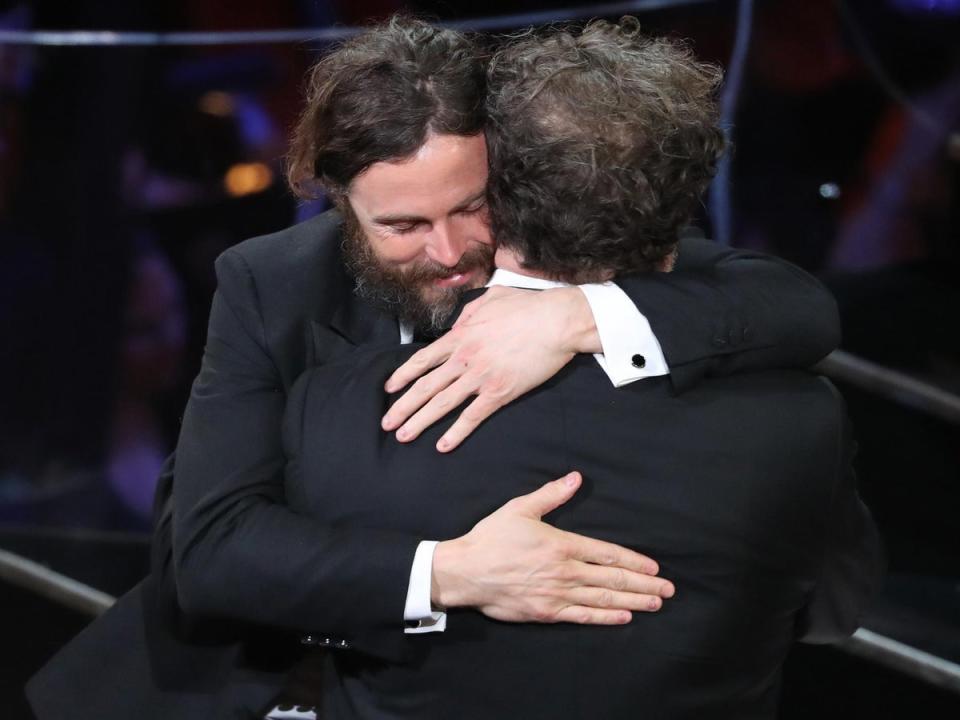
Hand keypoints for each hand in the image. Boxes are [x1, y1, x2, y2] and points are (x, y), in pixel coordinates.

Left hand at [382, 286, 600, 451]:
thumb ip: (469, 313)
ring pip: (442, 403)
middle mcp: (464, 358)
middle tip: (386, 423)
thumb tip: (458, 323)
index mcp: (461, 335)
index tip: (389, 388)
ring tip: (403, 435)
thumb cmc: (528, 307)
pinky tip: (442, 445)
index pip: (422, 360)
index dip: (402, 376)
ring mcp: (480, 377)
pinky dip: (456, 433)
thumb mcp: (491, 299)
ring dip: (420, 422)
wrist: (557, 321)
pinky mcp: (500, 392)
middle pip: (425, 386)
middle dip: (402, 407)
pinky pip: (472, 416)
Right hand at [431, 472, 674, 624]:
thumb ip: (551, 495)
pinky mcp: (546, 612)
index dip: (634, 561)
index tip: (654, 567)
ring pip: (602, 599)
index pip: (607, 554)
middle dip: (644, 585)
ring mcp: (557, 594)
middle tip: (668, 590)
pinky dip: (605, 618)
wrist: (465, 572)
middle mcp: (564, 571)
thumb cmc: (491, 537)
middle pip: (612, 579)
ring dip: (632, 602)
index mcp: (561, 544)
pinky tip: (624, 617)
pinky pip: (582, 616)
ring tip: (655, 604)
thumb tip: (576, 479)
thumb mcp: (520, 508)